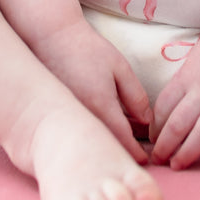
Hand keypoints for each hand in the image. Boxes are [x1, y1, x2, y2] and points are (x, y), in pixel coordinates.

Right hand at [31, 20, 152, 162]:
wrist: (51, 39)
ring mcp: (68, 119)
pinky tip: (104, 128)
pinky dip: (94, 135)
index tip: (146, 160)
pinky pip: (80, 133)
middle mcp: (83, 117)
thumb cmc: (88, 49)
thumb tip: (147, 122)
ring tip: (124, 142)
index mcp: (101, 106)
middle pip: (108, 147)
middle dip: (124, 154)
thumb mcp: (120, 67)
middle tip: (139, 155)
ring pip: (93, 142)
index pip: (123, 141)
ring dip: (109, 145)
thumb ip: (136, 96)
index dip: (137, 154)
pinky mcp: (58, 117)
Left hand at [149, 25, 199, 169]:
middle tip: (158, 161)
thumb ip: (183, 83)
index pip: (163, 107)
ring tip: (179, 166)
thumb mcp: (195, 58)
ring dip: (188, 153)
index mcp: (188, 76)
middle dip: (165, 147)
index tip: (152, 141)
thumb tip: (167, 108)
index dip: (155, 128)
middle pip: (178, 124)